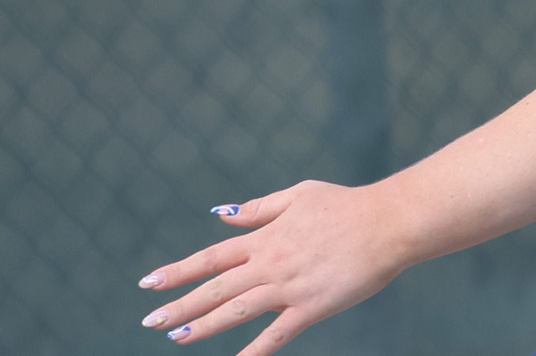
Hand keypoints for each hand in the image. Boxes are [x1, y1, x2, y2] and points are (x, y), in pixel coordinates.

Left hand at [135, 180, 409, 354]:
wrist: (387, 222)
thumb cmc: (346, 205)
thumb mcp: (299, 195)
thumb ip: (259, 209)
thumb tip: (222, 214)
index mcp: (266, 237)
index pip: (212, 257)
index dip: (179, 271)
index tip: (149, 283)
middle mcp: (270, 263)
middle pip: (216, 288)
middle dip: (180, 305)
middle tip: (150, 321)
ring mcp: (289, 287)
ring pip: (236, 311)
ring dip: (204, 325)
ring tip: (177, 337)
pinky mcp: (311, 307)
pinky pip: (277, 335)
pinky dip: (254, 352)